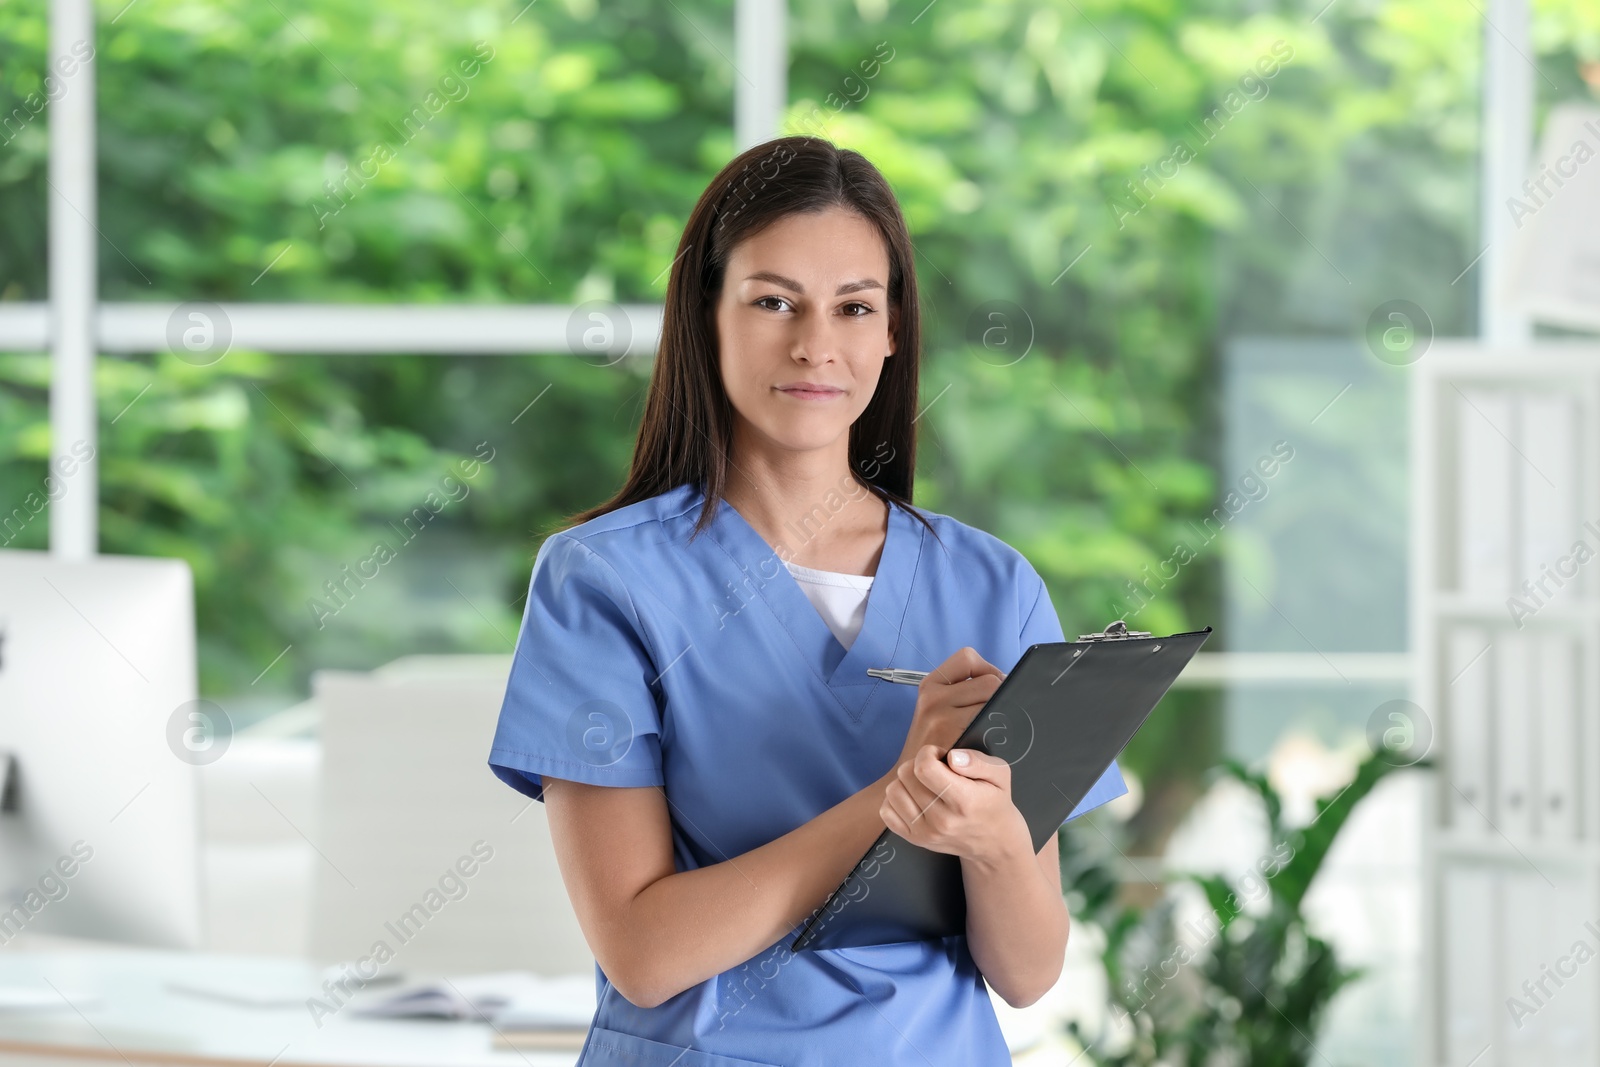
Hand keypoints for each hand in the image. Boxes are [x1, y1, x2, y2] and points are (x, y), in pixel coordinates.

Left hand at [879, 745, 1030, 865]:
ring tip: (925, 784)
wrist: (993, 842)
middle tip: (936, 770)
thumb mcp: (1000, 774)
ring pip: (893, 791)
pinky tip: (914, 798)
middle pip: (906, 775)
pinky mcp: (914, 840)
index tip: (940, 756)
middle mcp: (942, 821)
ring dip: (906, 780)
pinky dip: (896, 799)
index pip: (924, 768)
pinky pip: (886, 811)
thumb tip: (952, 758)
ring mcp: (925, 833)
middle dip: (918, 764)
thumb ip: (978, 761)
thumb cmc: (994, 801)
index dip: (928, 753)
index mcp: (964, 801)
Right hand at [889, 647, 1005, 770]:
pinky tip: (990, 739)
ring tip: (992, 726)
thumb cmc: (933, 743)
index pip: (968, 658)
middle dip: (1000, 694)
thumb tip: (1004, 681)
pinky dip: (997, 729)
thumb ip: (962, 691)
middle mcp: (933, 697)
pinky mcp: (954, 738)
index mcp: (930, 685)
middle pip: (989, 681)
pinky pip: (991, 723)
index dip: (987, 669)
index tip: (991, 687)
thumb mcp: (934, 709)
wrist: (916, 780)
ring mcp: (942, 717)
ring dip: (1001, 713)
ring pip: (994, 701)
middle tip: (996, 712)